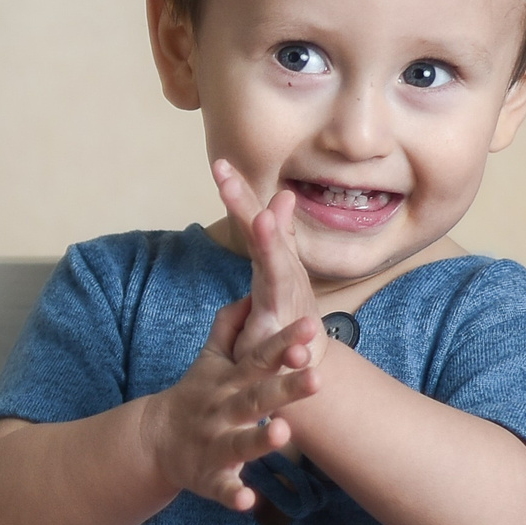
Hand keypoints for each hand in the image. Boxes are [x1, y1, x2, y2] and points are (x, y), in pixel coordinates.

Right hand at [141, 294, 325, 511]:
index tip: (310, 327)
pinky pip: (223, 488)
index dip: (283, 343)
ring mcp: (215, 444)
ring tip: (284, 433)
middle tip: (317, 377)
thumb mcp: (210, 360)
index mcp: (230, 382)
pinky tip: (249, 501)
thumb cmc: (195, 396)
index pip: (259, 358)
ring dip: (260, 440)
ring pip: (240, 442)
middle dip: (285, 389)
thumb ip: (229, 327)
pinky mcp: (208, 477)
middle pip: (257, 398)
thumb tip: (250, 295)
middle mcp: (224, 411)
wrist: (153, 440)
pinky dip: (234, 495)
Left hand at [213, 157, 319, 361]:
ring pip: (278, 273)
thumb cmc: (285, 313)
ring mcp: (287, 306)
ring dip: (272, 245)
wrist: (306, 360)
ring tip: (263, 220)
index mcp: (271, 262)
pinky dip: (293, 335)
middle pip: (263, 237)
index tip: (219, 164)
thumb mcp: (275, 272)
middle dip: (248, 208)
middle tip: (227, 179)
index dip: (239, 194)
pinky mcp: (286, 342)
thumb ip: (275, 237)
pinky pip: (289, 336)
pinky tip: (289, 325)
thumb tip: (281, 196)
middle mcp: (283, 277)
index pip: (253, 222)